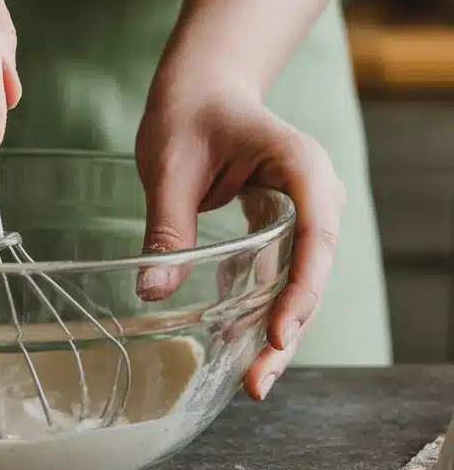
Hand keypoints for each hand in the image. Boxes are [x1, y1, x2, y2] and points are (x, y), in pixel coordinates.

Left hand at [135, 74, 345, 400]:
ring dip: (277, 331)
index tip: (278, 334)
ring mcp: (303, 213)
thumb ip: (167, 225)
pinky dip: (258, 311)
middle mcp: (314, 193)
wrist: (201, 87)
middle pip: (313, 271)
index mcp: (300, 164)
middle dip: (289, 330)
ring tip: (250, 382)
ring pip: (300, 283)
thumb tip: (151, 290)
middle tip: (256, 383)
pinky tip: (235, 348)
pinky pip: (278, 276)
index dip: (302, 290)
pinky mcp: (282, 230)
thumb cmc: (189, 111)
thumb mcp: (170, 164)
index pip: (317, 234)